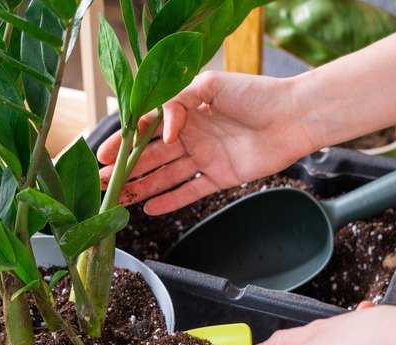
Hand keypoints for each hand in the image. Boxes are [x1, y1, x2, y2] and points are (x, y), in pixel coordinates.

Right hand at [97, 71, 316, 214]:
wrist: (293, 116)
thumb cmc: (256, 94)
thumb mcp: (210, 86)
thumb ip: (178, 104)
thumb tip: (163, 131)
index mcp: (186, 110)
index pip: (146, 128)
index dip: (124, 141)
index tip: (103, 154)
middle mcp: (193, 134)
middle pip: (152, 155)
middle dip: (125, 169)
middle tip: (102, 182)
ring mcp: (205, 156)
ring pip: (166, 175)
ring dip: (142, 186)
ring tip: (119, 198)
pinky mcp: (220, 176)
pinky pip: (191, 190)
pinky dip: (171, 200)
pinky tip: (150, 208)